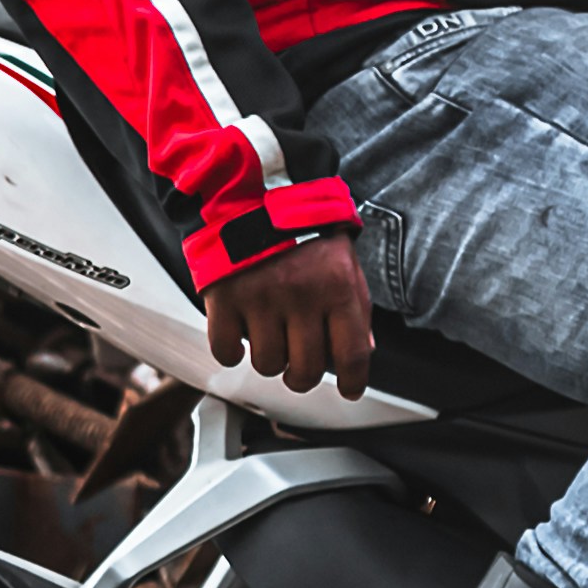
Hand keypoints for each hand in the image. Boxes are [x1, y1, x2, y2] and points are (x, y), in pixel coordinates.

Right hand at [203, 239, 374, 392]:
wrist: (256, 196)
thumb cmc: (305, 235)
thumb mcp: (345, 266)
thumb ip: (356, 309)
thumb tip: (363, 352)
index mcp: (338, 288)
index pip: (352, 354)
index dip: (352, 381)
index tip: (348, 390)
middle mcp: (301, 296)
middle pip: (305, 370)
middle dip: (303, 376)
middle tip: (299, 368)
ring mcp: (261, 298)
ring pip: (267, 365)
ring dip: (269, 359)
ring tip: (270, 334)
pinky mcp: (224, 297)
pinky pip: (226, 350)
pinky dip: (232, 350)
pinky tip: (242, 332)